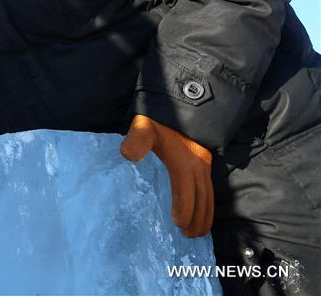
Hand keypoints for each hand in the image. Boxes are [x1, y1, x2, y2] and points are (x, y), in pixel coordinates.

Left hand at [120, 114, 213, 237]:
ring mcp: (204, 163)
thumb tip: (128, 155)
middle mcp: (198, 164)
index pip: (185, 189)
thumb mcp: (143, 126)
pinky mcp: (205, 162)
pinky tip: (203, 211)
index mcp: (183, 161)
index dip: (184, 207)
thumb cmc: (157, 119)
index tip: (177, 223)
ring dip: (206, 214)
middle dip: (197, 218)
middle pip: (201, 197)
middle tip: (189, 236)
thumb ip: (136, 140)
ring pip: (209, 195)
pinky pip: (210, 188)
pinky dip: (209, 204)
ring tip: (198, 232)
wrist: (177, 101)